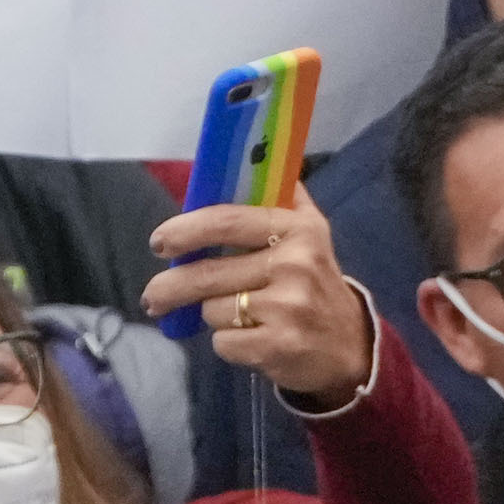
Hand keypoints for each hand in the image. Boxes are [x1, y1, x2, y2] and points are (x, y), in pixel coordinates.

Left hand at [142, 200, 373, 408]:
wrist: (350, 348)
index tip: (159, 242)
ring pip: (212, 310)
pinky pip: (223, 342)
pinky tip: (251, 339)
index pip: (227, 221)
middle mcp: (294, 265)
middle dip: (170, 287)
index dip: (185, 230)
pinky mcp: (276, 346)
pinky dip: (228, 343)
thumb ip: (282, 196)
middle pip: (208, 273)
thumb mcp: (312, 232)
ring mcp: (286, 308)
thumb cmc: (318, 283)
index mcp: (298, 229)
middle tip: (153, 296)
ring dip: (213, 315)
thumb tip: (249, 155)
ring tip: (237, 316)